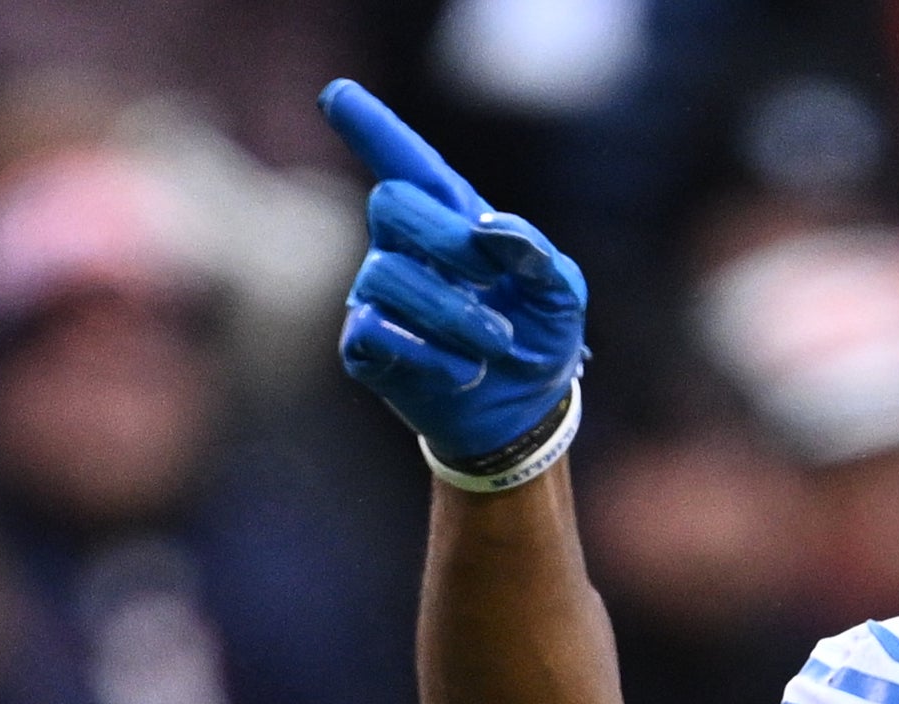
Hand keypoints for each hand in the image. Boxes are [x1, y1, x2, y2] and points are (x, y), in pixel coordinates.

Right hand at [319, 79, 587, 462]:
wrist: (522, 413)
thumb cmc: (537, 337)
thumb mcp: (560, 297)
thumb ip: (539, 257)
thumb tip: (492, 231)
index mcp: (452, 221)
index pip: (410, 166)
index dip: (374, 128)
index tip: (338, 95)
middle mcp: (404, 248)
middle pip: (390, 203)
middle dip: (446, 240)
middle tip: (492, 282)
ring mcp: (377, 295)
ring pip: (386, 276)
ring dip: (454, 314)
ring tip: (494, 346)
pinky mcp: (365, 346)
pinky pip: (376, 332)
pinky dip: (430, 354)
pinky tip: (463, 370)